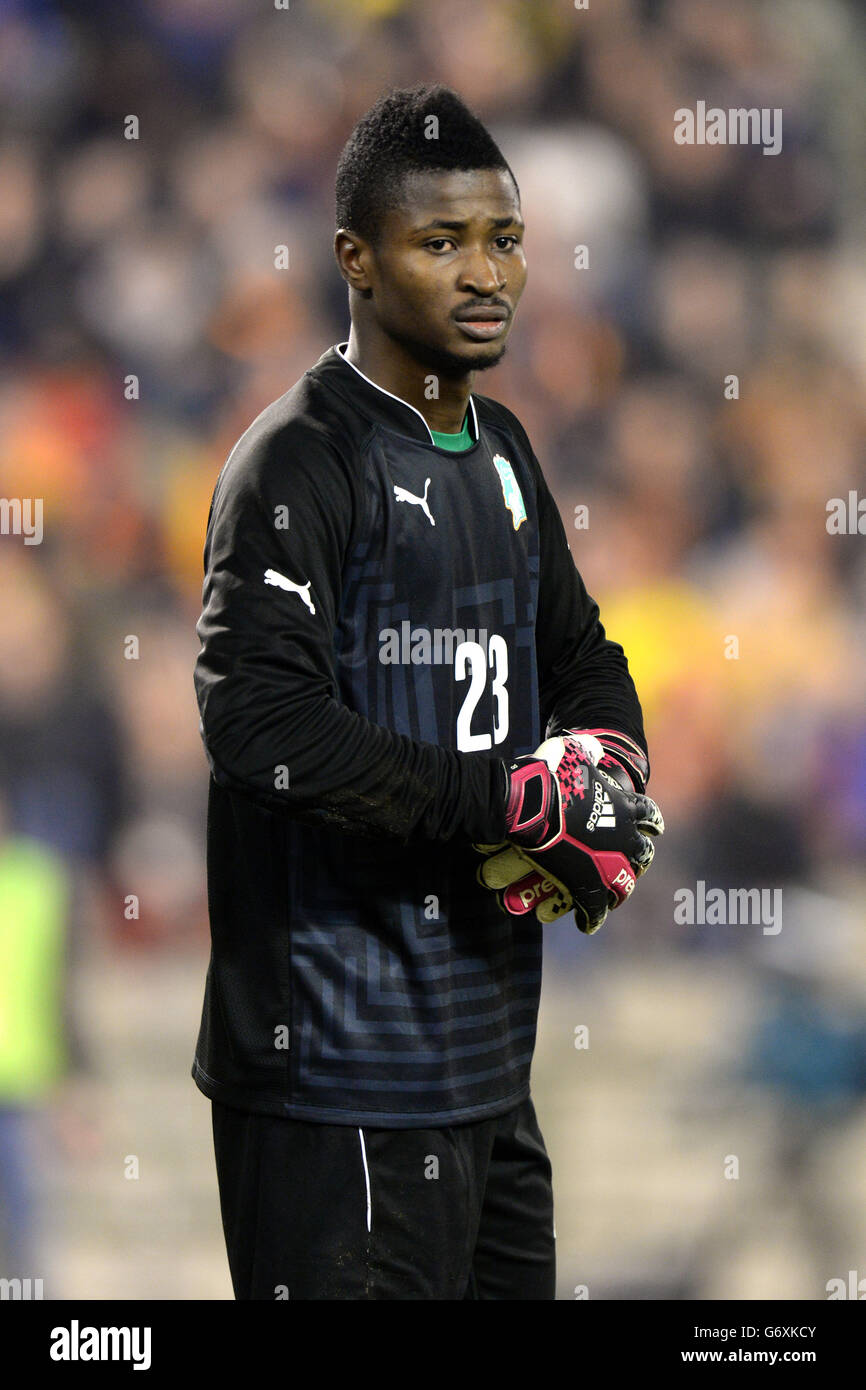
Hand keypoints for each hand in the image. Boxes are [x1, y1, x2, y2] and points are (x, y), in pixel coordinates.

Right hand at [476, 732, 663, 932]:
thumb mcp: (574, 750)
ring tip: (613, 900)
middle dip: (639, 862)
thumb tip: (595, 747)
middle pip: (642, 856)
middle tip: (632, 868)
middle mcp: (625, 839)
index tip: (655, 828)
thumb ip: (588, 750)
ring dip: (619, 892)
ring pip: (623, 886)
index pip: (649, 816)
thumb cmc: (551, 776)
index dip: (651, 822)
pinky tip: (588, 923)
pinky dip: (593, 918)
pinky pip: (595, 909)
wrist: (533, 804)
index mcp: (625, 807)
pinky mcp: (587, 886)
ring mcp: (608, 865)